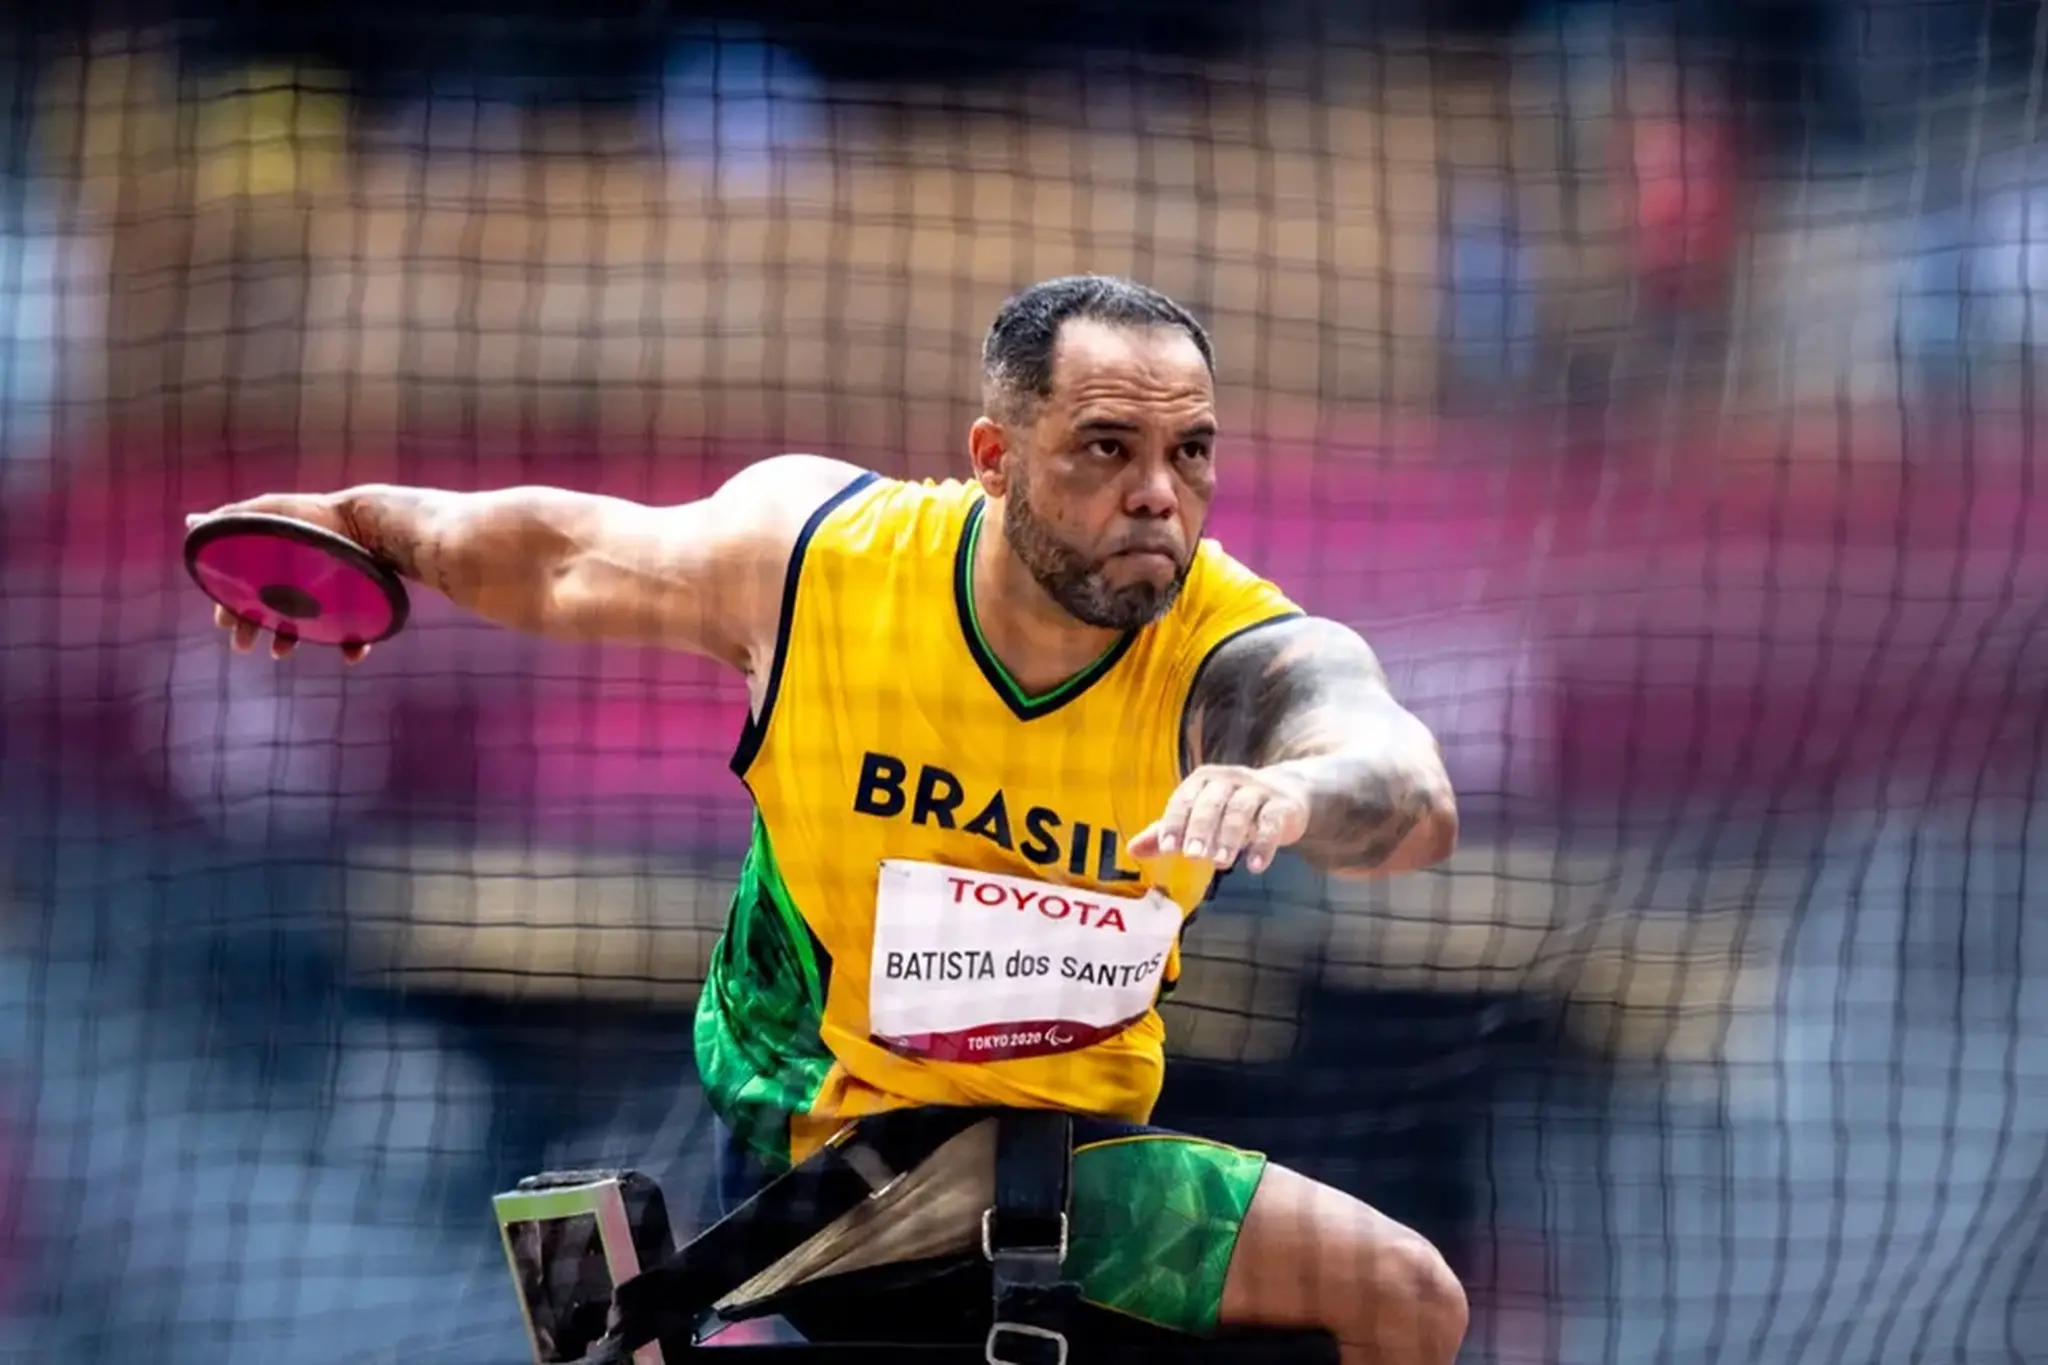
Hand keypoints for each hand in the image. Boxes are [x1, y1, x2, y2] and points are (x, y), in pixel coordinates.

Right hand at [187, 493, 370, 664]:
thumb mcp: (267, 513)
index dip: (231, 605)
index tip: (222, 623)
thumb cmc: (312, 516)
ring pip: (306, 623)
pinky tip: (350, 654)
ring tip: (280, 651)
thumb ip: (230, 520)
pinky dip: (352, 645)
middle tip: (241, 646)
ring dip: (289, 639)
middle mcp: (301, 577)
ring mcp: (331, 590)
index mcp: (276, 559)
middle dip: (252, 627)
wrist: (364, 520)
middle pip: (269, 608)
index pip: (246, 587)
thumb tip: (191, 523)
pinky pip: (357, 630)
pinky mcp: (363, 601)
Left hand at [1127, 764, 1311, 874]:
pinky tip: (1255, 865)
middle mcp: (1228, 780)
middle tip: (1193, 855)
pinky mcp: (1282, 806)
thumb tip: (1133, 850)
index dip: (1175, 822)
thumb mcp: (1198, 816)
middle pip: (1212, 802)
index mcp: (1202, 781)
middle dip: (1201, 828)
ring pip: (1241, 810)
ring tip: (1221, 863)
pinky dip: (1264, 844)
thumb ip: (1167, 832)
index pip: (1184, 799)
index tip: (1167, 847)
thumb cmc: (1231, 808)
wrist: (1286, 794)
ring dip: (1230, 837)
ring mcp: (1257, 790)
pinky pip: (1272, 822)